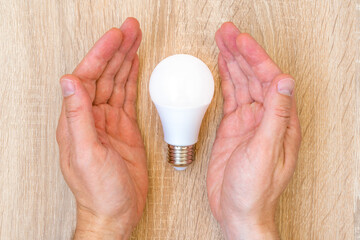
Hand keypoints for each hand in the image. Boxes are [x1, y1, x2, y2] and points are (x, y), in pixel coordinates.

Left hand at [56, 18, 146, 238]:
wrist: (116, 212)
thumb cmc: (99, 191)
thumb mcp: (85, 154)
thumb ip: (77, 117)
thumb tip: (69, 81)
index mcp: (77, 120)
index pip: (88, 77)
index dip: (101, 54)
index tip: (115, 36)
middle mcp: (92, 117)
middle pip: (104, 74)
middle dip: (116, 49)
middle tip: (130, 29)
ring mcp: (110, 122)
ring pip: (117, 82)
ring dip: (125, 60)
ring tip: (135, 39)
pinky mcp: (125, 128)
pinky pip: (128, 97)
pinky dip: (132, 79)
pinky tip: (134, 66)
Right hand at [207, 23, 300, 238]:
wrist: (237, 212)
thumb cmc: (254, 190)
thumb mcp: (265, 151)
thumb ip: (276, 115)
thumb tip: (285, 81)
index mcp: (280, 121)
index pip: (270, 79)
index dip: (255, 57)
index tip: (241, 40)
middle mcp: (266, 118)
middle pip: (254, 76)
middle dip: (241, 53)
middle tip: (227, 33)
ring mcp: (248, 122)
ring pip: (242, 84)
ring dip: (232, 62)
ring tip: (222, 42)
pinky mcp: (232, 128)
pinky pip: (230, 98)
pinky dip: (225, 80)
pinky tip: (221, 68)